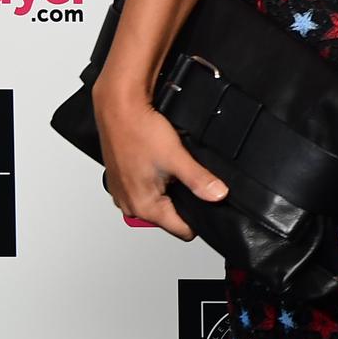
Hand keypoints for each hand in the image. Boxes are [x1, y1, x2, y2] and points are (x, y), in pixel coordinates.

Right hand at [96, 88, 226, 238]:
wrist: (119, 109)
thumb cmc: (138, 130)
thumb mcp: (177, 157)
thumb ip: (199, 180)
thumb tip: (218, 195)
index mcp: (143, 206)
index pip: (180, 229)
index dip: (200, 220)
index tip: (210, 206)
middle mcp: (129, 203)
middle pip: (169, 216)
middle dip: (184, 201)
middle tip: (191, 178)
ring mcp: (123, 192)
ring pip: (158, 201)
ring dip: (170, 188)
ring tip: (175, 167)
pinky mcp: (121, 179)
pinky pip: (146, 188)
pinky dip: (157, 179)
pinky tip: (161, 162)